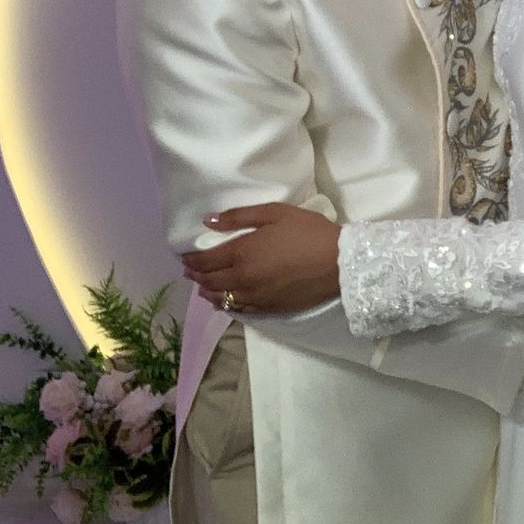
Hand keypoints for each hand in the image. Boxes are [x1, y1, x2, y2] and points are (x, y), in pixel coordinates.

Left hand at [181, 202, 341, 314]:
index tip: (185, 255)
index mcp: (242, 253)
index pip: (206, 259)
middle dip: (196, 274)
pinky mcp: (267, 308)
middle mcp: (242, 278)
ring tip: (201, 285)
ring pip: (220, 297)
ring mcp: (254, 297)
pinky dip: (225, 304)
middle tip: (189, 269)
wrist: (338, 263)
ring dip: (207, 291)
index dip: (192, 258)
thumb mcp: (275, 213)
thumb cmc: (308, 232)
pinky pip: (237, 309)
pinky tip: (223, 300)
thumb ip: (239, 217)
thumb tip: (208, 221)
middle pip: (209, 280)